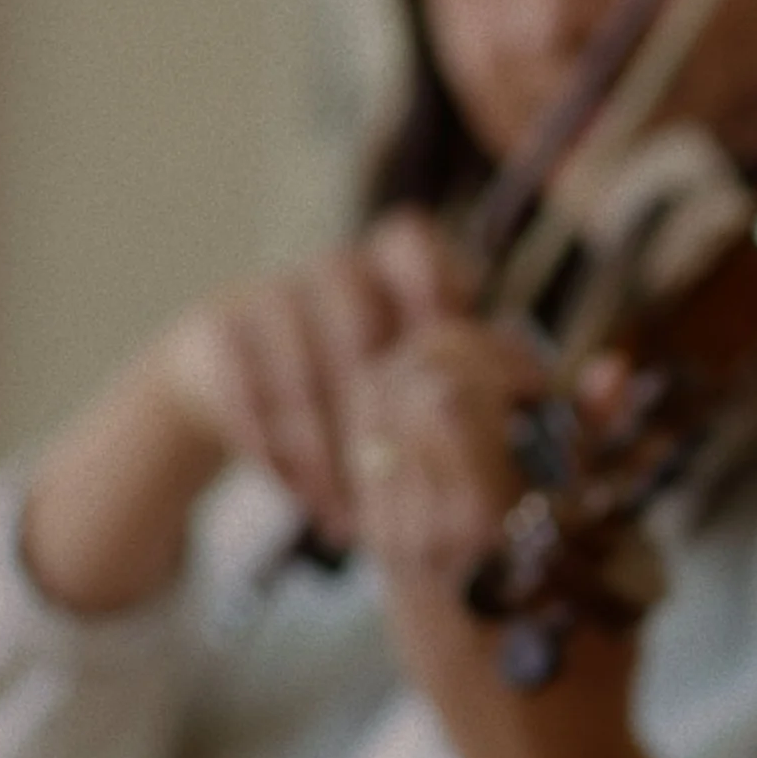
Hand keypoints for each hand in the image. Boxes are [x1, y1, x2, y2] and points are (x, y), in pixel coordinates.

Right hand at [21, 209, 472, 613]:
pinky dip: (277, 454)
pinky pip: (248, 396)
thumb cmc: (354, 374)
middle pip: (359, 327)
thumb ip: (469, 364)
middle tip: (396, 483)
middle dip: (377, 416)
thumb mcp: (410, 362)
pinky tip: (304, 497)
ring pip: (302, 376)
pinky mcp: (217, 328)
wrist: (228, 369)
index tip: (444, 345)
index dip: (432, 282)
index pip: (412, 240)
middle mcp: (333, 271)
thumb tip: (539, 389)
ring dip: (328, 455)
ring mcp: (270, 294)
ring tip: (351, 517)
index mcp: (391, 267)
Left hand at [344, 324, 678, 757]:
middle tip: (510, 380)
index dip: (497, 357)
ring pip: (373, 415)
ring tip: (485, 405)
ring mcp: (389, 539)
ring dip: (428, 386)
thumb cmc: (592, 652)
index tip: (542, 382)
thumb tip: (609, 368)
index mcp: (484, 522)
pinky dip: (409, 427)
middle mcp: (418, 525)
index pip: (445, 387)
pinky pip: (371, 458)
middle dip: (456, 356)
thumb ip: (597, 452)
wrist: (536, 749)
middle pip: (396, 385)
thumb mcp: (614, 549)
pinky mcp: (379, 554)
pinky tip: (460, 443)